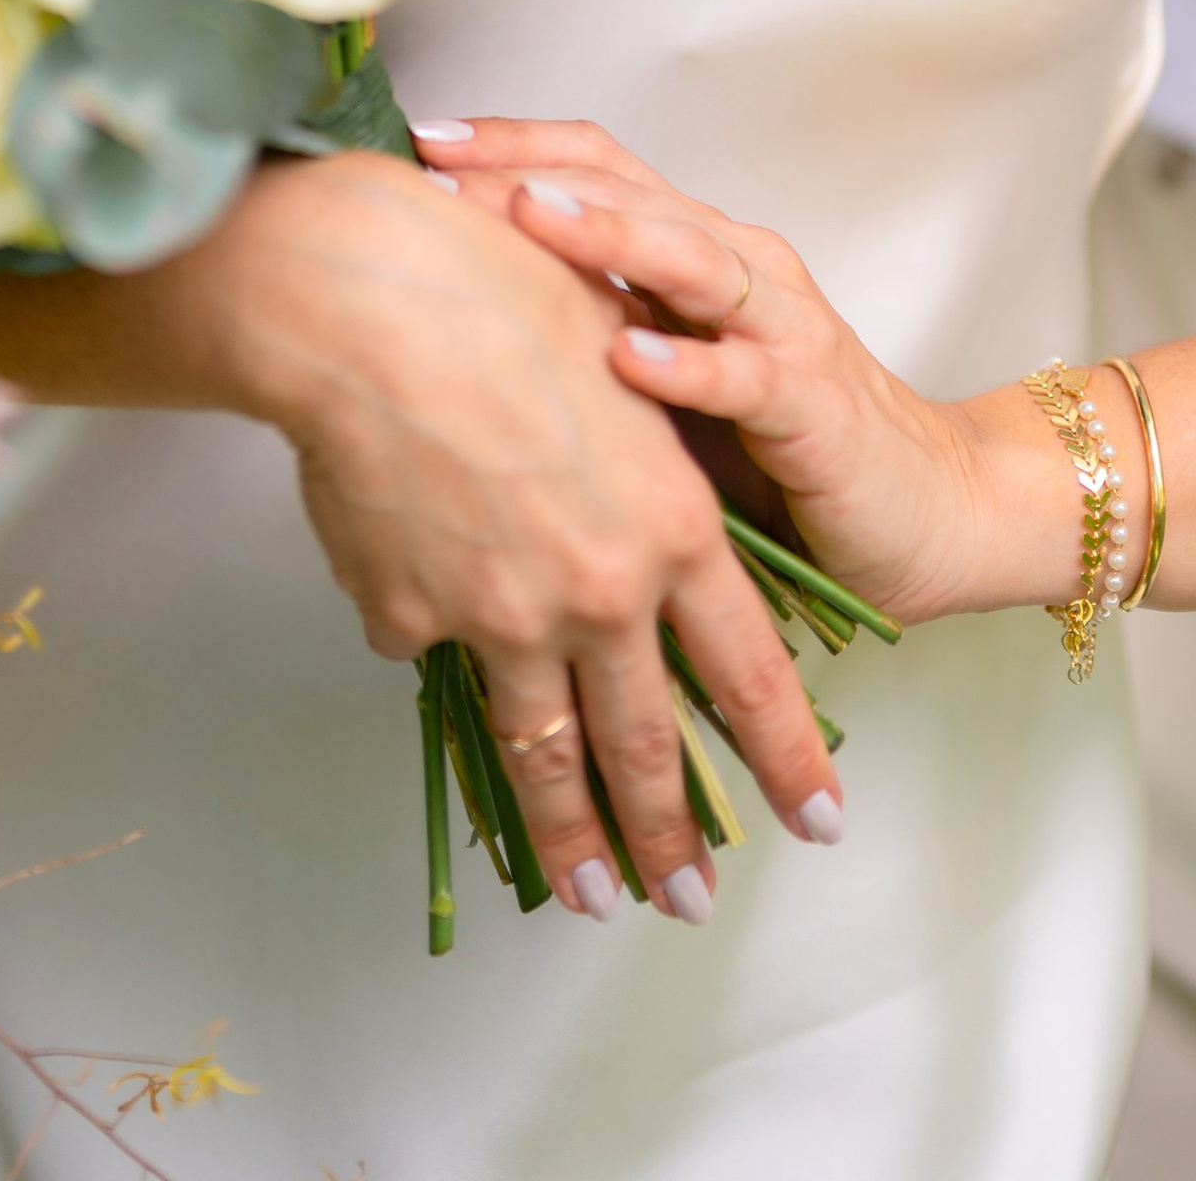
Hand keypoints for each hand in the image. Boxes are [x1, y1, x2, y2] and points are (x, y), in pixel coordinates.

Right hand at [204, 147, 839, 918]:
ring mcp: (503, 617)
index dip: (784, 754)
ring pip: (544, 749)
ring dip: (569, 834)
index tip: (817, 819)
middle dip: (674, 835)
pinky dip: (427, 633)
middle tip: (691, 901)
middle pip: (647, 740)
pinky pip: (425, 645)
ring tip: (588, 894)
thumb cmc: (503, 293)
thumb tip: (620, 519)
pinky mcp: (411, 618)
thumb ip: (632, 464)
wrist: (377, 302)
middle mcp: (600, 589)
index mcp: (670, 525)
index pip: (749, 668)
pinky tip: (412, 596)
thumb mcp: (618, 365)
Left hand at [418, 118, 1080, 624]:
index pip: (591, 166)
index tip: (414, 142)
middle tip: (435, 167)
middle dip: (523, 172)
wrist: (929, 510)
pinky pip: (746, 373)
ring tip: (527, 216)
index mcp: (691, 254)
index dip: (506, 145)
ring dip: (603, 234)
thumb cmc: (777, 453)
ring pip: (685, 255)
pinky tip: (629, 359)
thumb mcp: (659, 386)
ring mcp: (778, 326)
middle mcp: (734, 266)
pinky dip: (687, 364)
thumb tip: (444, 321)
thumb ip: (582, 343)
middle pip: (622, 189)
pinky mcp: (814, 402)